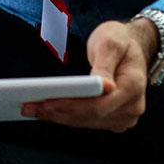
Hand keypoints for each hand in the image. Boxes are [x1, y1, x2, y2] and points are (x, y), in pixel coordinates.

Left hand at [24, 19, 153, 131]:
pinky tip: (48, 111)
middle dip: (58, 112)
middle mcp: (132, 106)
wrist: (134, 46)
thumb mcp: (110, 42)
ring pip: (86, 122)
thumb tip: (105, 87)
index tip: (47, 103)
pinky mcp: (114, 120)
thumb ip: (105, 64)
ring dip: (58, 117)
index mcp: (134, 86)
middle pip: (90, 117)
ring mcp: (124, 116)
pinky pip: (87, 122)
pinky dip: (67, 117)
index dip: (72, 106)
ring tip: (32, 109)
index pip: (99, 105)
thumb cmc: (121, 41)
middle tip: (29, 107)